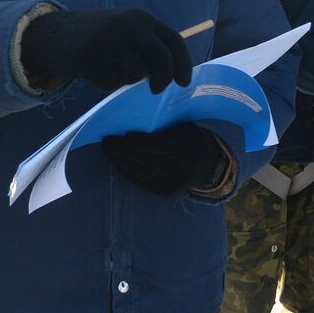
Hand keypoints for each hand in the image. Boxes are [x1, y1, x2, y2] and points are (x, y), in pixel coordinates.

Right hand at [21, 8, 192, 93]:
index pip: (174, 41)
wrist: (54, 34)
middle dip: (163, 79)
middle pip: (162, 60)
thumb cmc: (98, 37)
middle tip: (157, 89)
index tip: (183, 82)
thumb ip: (148, 45)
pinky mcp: (92, 58)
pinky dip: (106, 83)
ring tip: (111, 68)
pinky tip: (94, 71)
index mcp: (141, 19)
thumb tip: (172, 73)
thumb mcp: (126, 30)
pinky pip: (112, 83)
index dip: (183, 64)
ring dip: (127, 79)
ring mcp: (111, 41)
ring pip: (137, 74)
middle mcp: (129, 26)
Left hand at [102, 123, 225, 195]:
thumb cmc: (188, 139)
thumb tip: (131, 120)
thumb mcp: (182, 127)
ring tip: (109, 153)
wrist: (207, 164)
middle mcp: (182, 164)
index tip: (120, 135)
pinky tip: (118, 163)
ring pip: (142, 172)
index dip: (137, 141)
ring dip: (122, 162)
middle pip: (147, 159)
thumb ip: (163, 126)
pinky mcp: (167, 191)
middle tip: (106, 143)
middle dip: (123, 151)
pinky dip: (127, 173)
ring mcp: (175, 181)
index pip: (157, 144)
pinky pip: (143, 182)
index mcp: (187, 143)